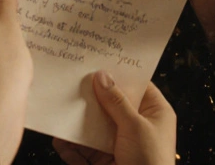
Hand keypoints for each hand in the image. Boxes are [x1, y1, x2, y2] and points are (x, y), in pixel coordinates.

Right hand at [53, 76, 175, 164]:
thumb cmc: (151, 162)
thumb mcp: (135, 127)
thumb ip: (116, 102)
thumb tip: (101, 76)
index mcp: (155, 114)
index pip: (136, 87)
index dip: (118, 75)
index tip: (98, 60)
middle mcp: (137, 128)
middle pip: (111, 106)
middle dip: (92, 98)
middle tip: (71, 81)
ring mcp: (119, 146)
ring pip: (94, 129)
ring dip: (77, 123)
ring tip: (60, 110)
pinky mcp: (104, 163)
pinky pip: (84, 152)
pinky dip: (71, 147)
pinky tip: (59, 139)